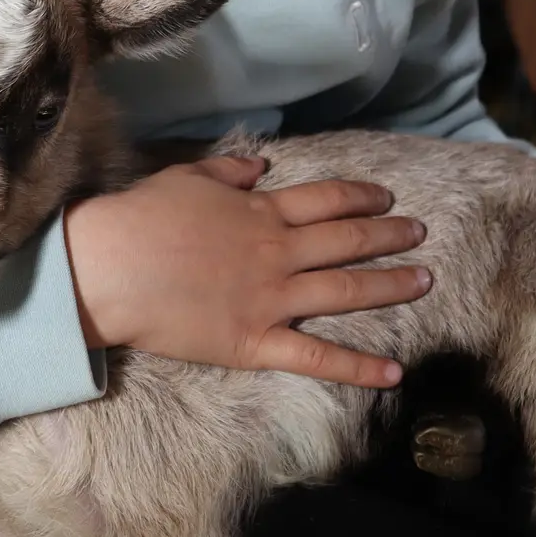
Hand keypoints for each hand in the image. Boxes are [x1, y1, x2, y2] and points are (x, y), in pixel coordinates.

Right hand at [65, 154, 429, 388]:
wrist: (110, 267)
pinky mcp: (256, 342)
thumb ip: (231, 170)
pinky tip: (394, 372)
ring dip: (390, 285)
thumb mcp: (189, 177)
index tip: (386, 197)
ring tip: (424, 280)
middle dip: (389, 235)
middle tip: (420, 233)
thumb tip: (262, 164)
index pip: (328, 200)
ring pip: (345, 290)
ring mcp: (272, 298)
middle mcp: (278, 252)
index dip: (362, 197)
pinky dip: (358, 367)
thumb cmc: (142, 217)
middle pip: (348, 241)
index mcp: (262, 212)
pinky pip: (316, 356)